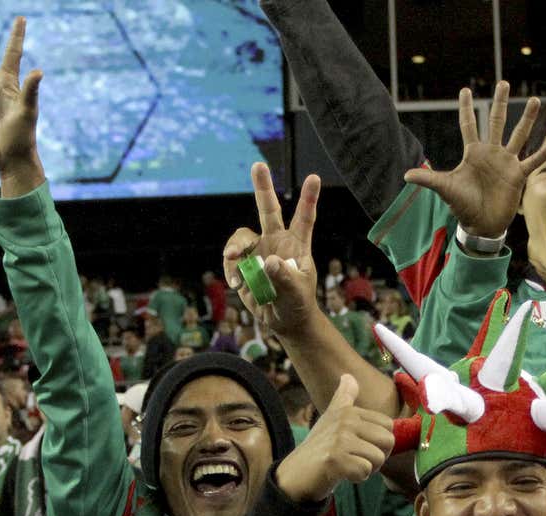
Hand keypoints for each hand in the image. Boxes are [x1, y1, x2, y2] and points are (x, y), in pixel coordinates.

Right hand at [222, 164, 319, 334]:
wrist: (283, 320)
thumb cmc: (298, 303)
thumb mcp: (296, 292)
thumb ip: (285, 277)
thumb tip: (268, 260)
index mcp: (297, 244)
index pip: (304, 218)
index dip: (308, 198)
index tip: (314, 177)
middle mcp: (276, 241)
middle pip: (268, 210)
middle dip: (262, 187)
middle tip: (258, 165)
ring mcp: (258, 251)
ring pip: (241, 237)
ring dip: (234, 247)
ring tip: (232, 259)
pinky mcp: (243, 265)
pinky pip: (231, 261)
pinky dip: (231, 271)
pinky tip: (237, 284)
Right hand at [275, 374, 394, 502]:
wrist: (295, 473)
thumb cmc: (318, 448)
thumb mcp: (331, 418)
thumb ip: (344, 397)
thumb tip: (348, 376)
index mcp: (348, 411)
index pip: (388, 425)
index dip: (379, 441)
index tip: (360, 446)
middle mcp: (345, 420)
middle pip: (388, 441)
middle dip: (377, 456)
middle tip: (356, 458)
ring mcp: (339, 439)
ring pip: (378, 457)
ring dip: (367, 469)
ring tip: (348, 466)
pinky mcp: (335, 459)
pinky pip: (365, 470)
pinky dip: (356, 477)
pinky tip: (341, 474)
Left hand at [402, 82, 545, 238]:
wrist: (481, 224)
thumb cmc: (462, 206)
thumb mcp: (445, 189)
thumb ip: (429, 179)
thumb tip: (406, 175)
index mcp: (473, 152)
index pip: (469, 124)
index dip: (466, 108)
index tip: (465, 90)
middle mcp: (491, 153)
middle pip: (497, 122)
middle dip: (500, 103)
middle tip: (503, 83)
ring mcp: (507, 162)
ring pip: (519, 135)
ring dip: (527, 119)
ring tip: (536, 100)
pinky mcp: (518, 175)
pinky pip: (533, 161)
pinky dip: (543, 153)